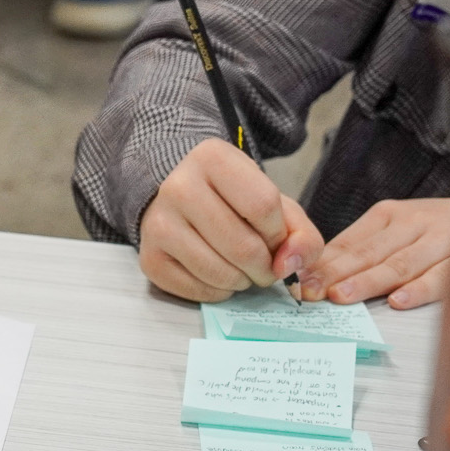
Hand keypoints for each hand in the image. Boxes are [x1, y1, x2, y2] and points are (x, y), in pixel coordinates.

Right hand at [137, 138, 324, 301]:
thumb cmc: (233, 202)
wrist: (181, 203)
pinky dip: (217, 292)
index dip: (279, 234)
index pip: (263, 205)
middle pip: (241, 245)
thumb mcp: (276, 204)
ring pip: (218, 271)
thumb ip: (301, 234)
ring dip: (241, 282)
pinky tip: (219, 277)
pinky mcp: (148, 258)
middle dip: (264, 268)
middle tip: (266, 269)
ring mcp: (157, 224)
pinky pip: (195, 289)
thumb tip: (287, 267)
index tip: (276, 240)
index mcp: (212, 158)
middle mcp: (177, 186)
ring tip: (243, 272)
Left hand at [297, 197, 449, 308]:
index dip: (322, 263)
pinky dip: (420, 290)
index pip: (350, 242)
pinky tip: (399, 301)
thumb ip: (358, 250)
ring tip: (341, 296)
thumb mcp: (392, 228)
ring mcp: (441, 241)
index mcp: (388, 215)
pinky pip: (442, 277)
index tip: (298, 281)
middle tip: (310, 292)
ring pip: (401, 264)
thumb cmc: (429, 229)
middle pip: (370, 253)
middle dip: (336, 274)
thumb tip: (311, 276)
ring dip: (369, 282)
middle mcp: (414, 224)